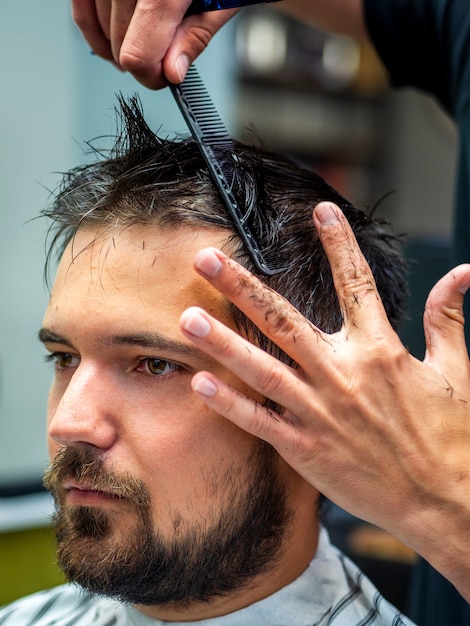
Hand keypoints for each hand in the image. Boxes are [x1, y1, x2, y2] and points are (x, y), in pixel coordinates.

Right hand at [71, 0, 236, 87]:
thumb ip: (195, 34)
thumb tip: (173, 72)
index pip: (137, 55)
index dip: (153, 75)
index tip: (166, 76)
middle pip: (119, 45)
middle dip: (144, 60)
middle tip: (165, 56)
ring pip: (100, 29)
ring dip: (120, 44)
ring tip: (146, 39)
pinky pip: (82, 7)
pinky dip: (96, 27)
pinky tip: (114, 36)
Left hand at [179, 202, 469, 600]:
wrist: (445, 501)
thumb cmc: (452, 436)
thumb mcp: (458, 370)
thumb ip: (449, 317)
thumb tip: (465, 272)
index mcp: (381, 349)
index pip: (356, 283)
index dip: (339, 244)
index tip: (322, 209)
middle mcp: (344, 373)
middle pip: (283, 319)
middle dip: (241, 285)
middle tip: (205, 259)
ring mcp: (321, 411)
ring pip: (262, 367)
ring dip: (222, 341)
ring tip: (188, 318)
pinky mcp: (307, 448)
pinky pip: (260, 421)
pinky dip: (229, 403)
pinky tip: (199, 382)